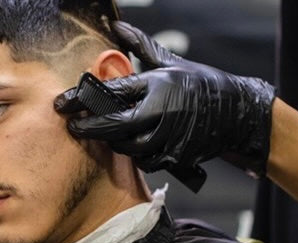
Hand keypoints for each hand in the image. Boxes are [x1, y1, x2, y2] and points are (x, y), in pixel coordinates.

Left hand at [55, 22, 275, 176]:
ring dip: (114, 142)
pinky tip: (137, 145)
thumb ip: (141, 47)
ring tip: (108, 135)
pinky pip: (146, 161)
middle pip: (114, 125)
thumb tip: (117, 27)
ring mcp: (168, 136)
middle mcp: (161, 110)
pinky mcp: (175, 155)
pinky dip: (138, 155)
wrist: (235, 112)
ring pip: (127, 146)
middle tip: (73, 126)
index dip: (82, 98)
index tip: (62, 103)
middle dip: (89, 127)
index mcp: (156, 84)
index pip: (110, 92)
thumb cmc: (200, 84)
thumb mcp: (170, 62)